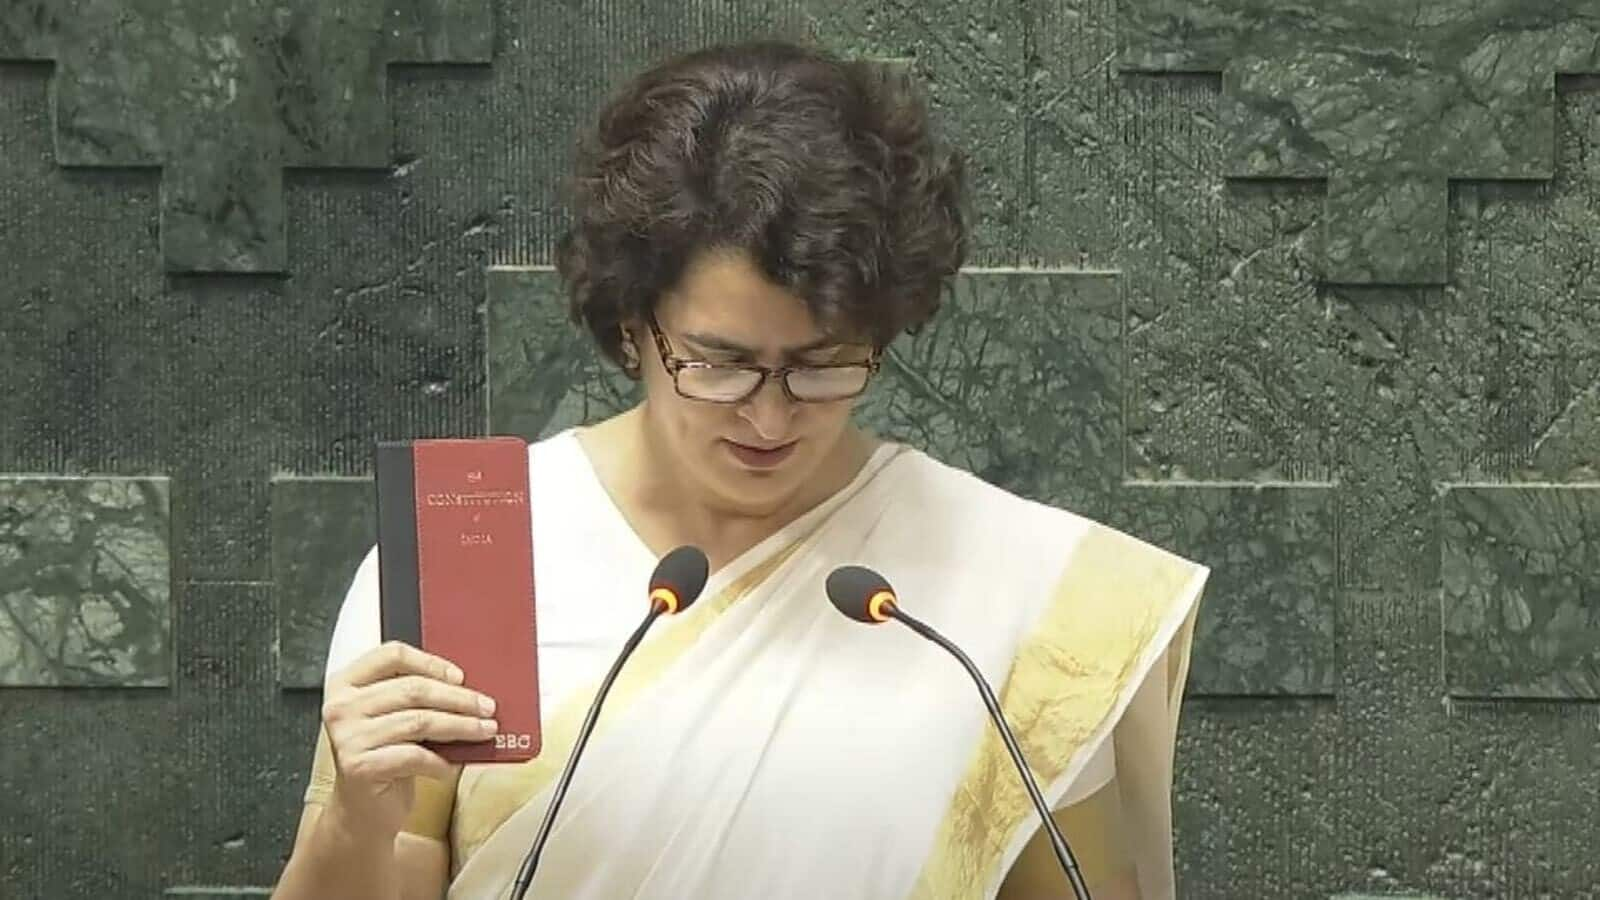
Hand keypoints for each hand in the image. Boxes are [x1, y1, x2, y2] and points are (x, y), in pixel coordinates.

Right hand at [320, 640, 497, 836]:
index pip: (392, 655)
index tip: (460, 677)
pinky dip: (440, 761)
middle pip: (413, 689)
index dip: (431, 662)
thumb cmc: (383, 759)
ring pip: (419, 721)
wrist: (361, 812)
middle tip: (488, 707)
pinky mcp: (359, 766)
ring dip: (460, 726)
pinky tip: (451, 767)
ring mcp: (347, 737)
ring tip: (484, 731)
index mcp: (346, 684)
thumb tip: (471, 689)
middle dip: (459, 698)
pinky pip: (413, 755)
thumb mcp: (394, 719)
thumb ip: (416, 698)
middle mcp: (341, 707)